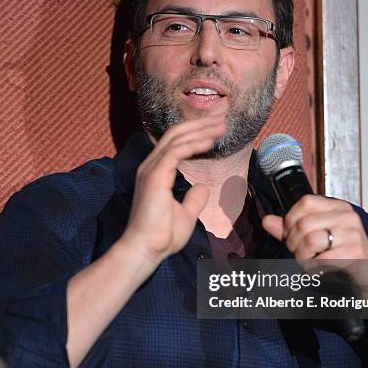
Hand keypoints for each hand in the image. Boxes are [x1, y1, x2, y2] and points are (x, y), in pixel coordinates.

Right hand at [121, 116, 225, 265]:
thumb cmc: (161, 236)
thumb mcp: (185, 214)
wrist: (146, 250)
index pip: (176, 142)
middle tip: (222, 118)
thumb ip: (194, 199)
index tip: (216, 128)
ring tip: (221, 125)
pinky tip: (210, 141)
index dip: (196, 132)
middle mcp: (151, 166)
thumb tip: (203, 186)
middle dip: (200, 124)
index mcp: (157, 172)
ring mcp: (151, 169)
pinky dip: (194, 144)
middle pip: (176, 134)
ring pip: (176, 138)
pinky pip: (176, 152)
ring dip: (201, 129)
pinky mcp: (155, 176)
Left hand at [263, 195, 367, 366]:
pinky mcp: (355, 254)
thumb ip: (290, 230)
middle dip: (293, 244)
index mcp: (338, 207)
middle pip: (303, 223)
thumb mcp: (316, 240)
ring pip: (309, 240)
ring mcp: (354, 234)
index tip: (292, 236)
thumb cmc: (342, 259)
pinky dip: (313, 270)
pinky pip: (320, 259)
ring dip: (302, 257)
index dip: (291, 220)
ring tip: (309, 263)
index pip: (305, 202)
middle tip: (300, 255)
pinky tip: (319, 272)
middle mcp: (348, 216)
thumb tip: (266, 220)